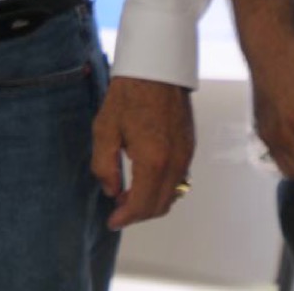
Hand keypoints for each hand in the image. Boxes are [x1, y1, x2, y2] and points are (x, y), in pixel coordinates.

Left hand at [92, 76, 195, 229]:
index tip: (112, 222)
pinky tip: (143, 180)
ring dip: (151, 202)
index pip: (142, 204)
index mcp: (153, 161)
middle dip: (138, 213)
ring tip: (127, 195)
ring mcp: (186, 157)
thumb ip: (104, 165)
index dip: (125, 218)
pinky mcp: (189, 149)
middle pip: (160, 206)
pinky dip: (162, 189)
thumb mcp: (104, 129)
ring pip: (172, 195)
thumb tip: (111, 190)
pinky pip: (179, 181)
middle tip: (117, 210)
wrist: (157, 71)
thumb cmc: (128, 96)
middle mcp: (175, 164)